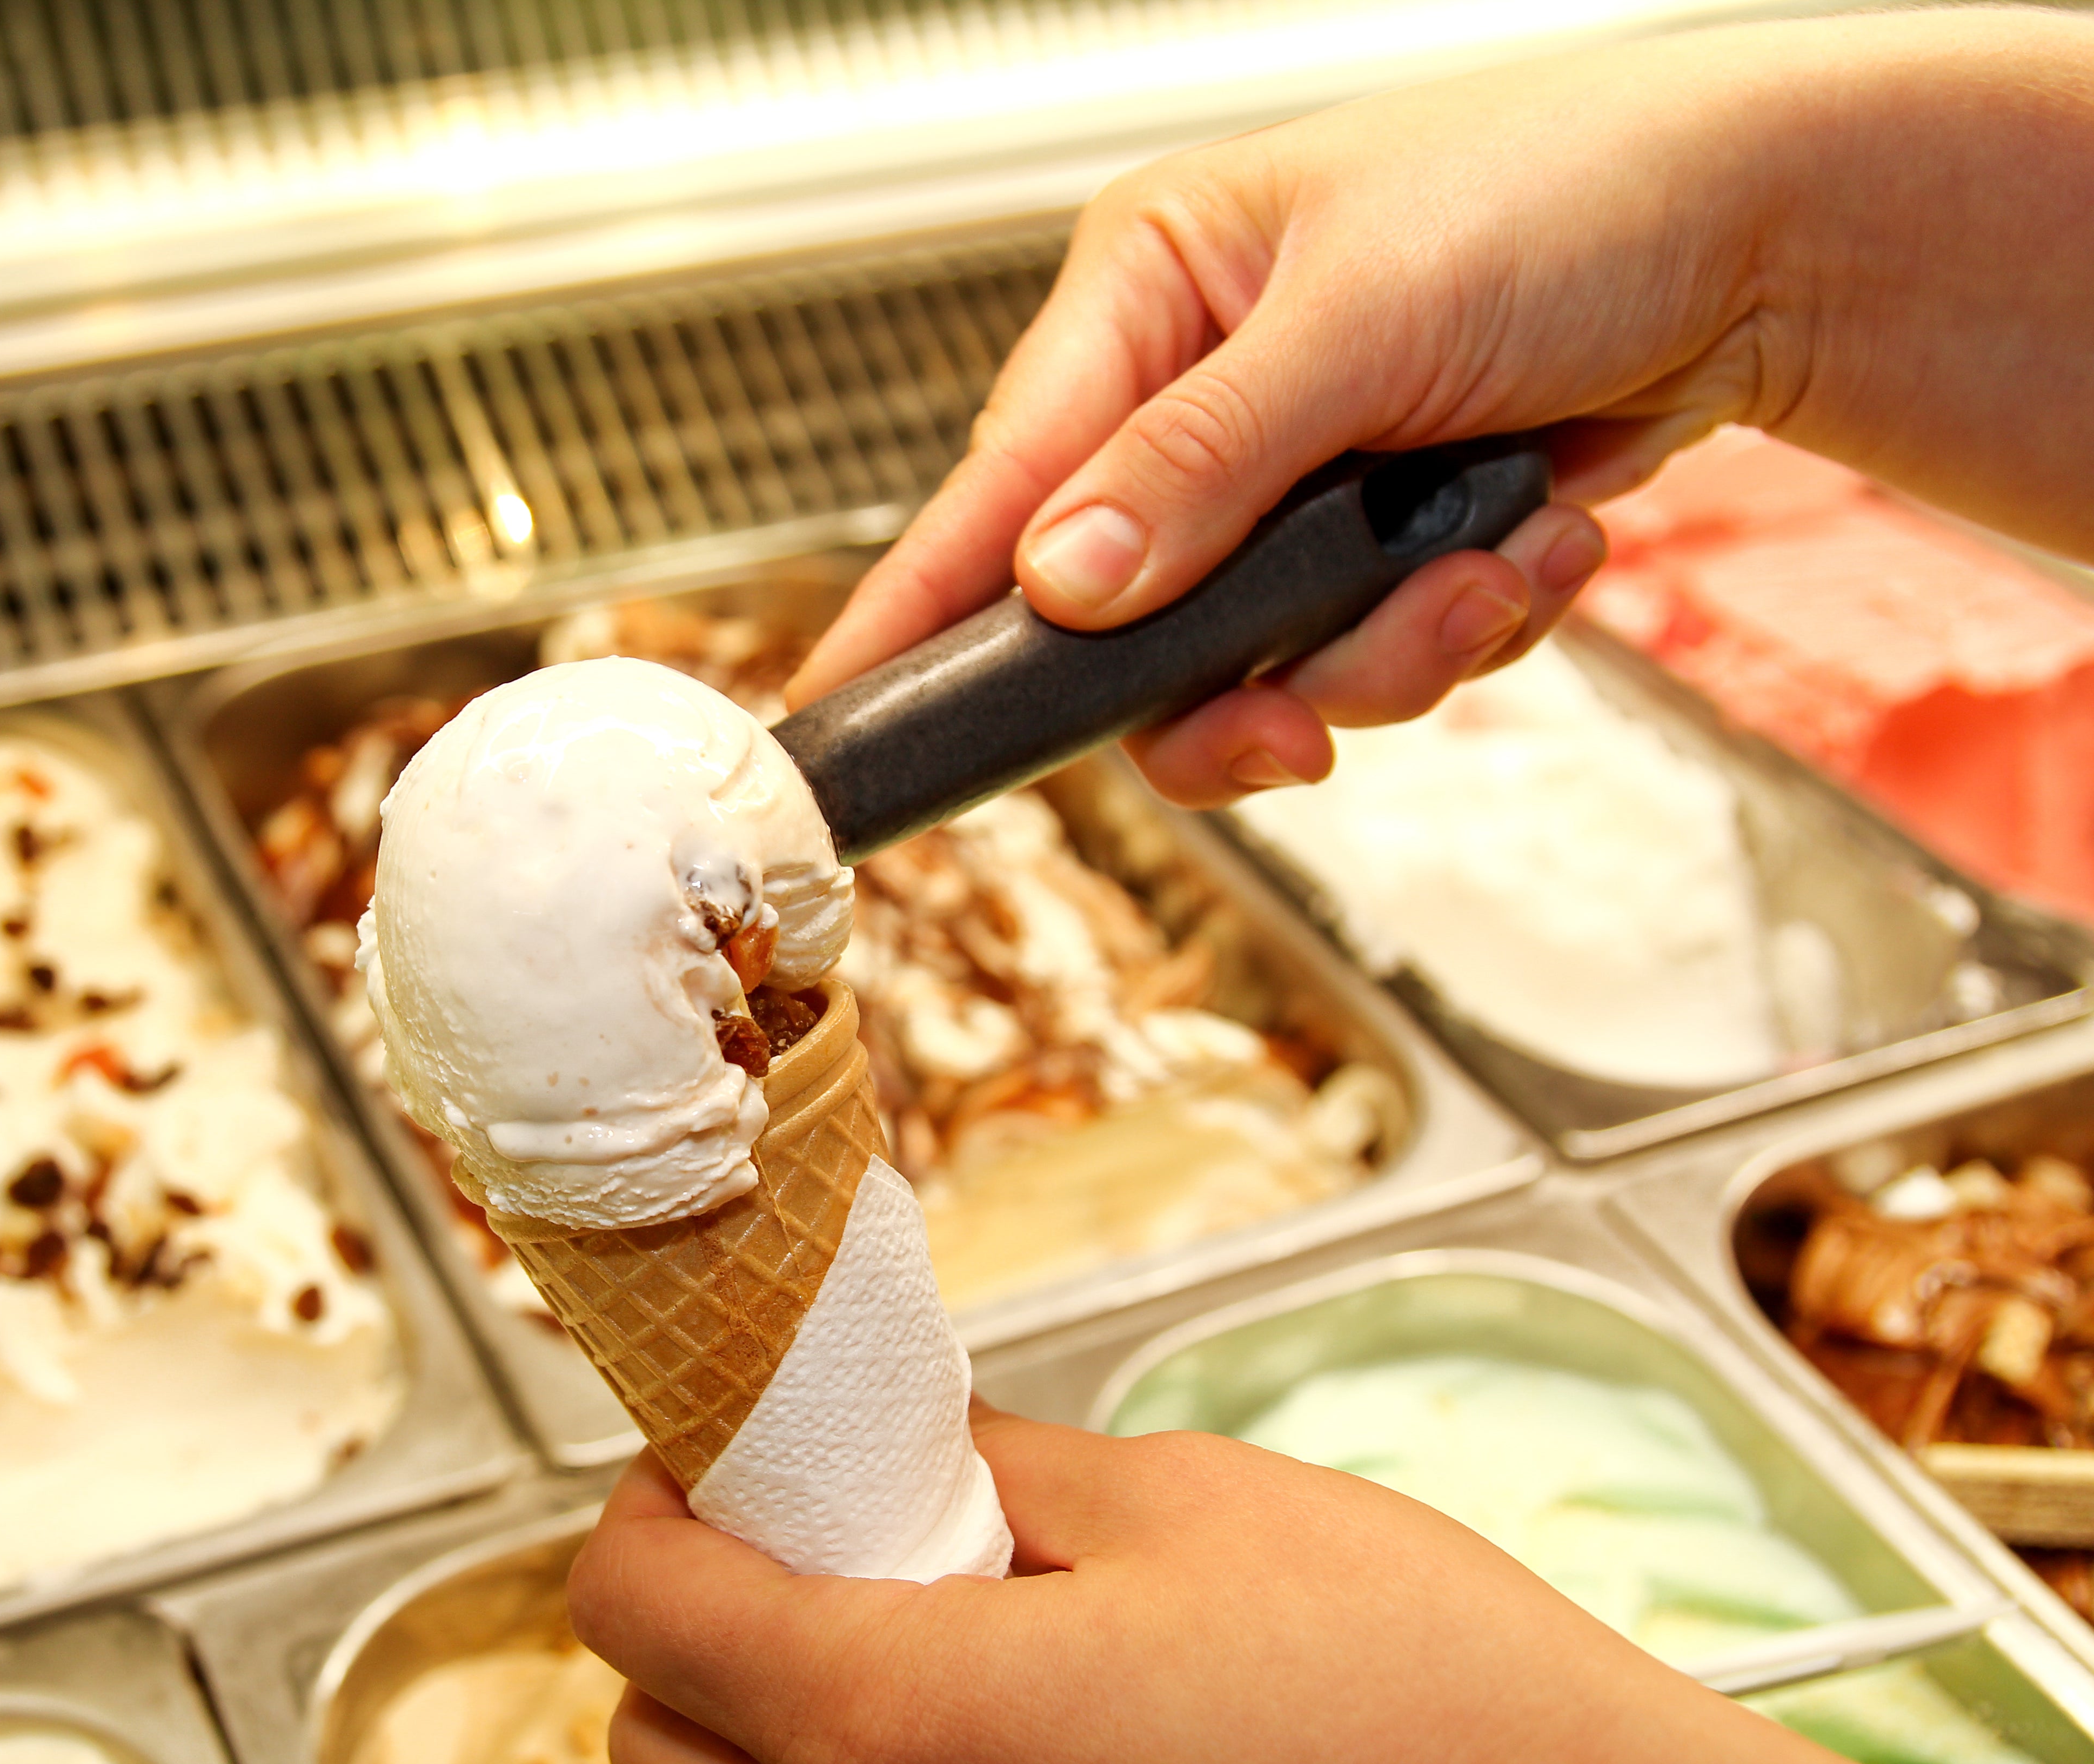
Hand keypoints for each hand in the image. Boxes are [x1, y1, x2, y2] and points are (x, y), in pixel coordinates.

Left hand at [567, 1404, 2053, 1763]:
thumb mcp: (1183, 1502)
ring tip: (931, 1608)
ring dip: (781, 1707)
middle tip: (821, 1514)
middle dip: (699, 1610)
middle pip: (658, 1737)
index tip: (724, 1444)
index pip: (633, 1609)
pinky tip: (1001, 1711)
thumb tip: (893, 1448)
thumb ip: (994, 1472)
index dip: (656, 1500)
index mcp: (901, 1723)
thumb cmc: (1415, 1693)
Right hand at [788, 11, 2093, 807]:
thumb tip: (1059, 583)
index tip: (841, 720)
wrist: (1769, 229)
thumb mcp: (1360, 317)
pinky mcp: (1378, 541)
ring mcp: (1289, 482)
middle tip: (1302, 722)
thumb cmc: (1568, 194)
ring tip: (1492, 565)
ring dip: (1386, 651)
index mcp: (1147, 297)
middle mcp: (1197, 399)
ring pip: (1256, 666)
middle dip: (1241, 681)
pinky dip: (1458, 627)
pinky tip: (1537, 543)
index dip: (919, 615)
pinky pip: (1367, 658)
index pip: (997, 484)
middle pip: (1127, 624)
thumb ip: (1196, 465)